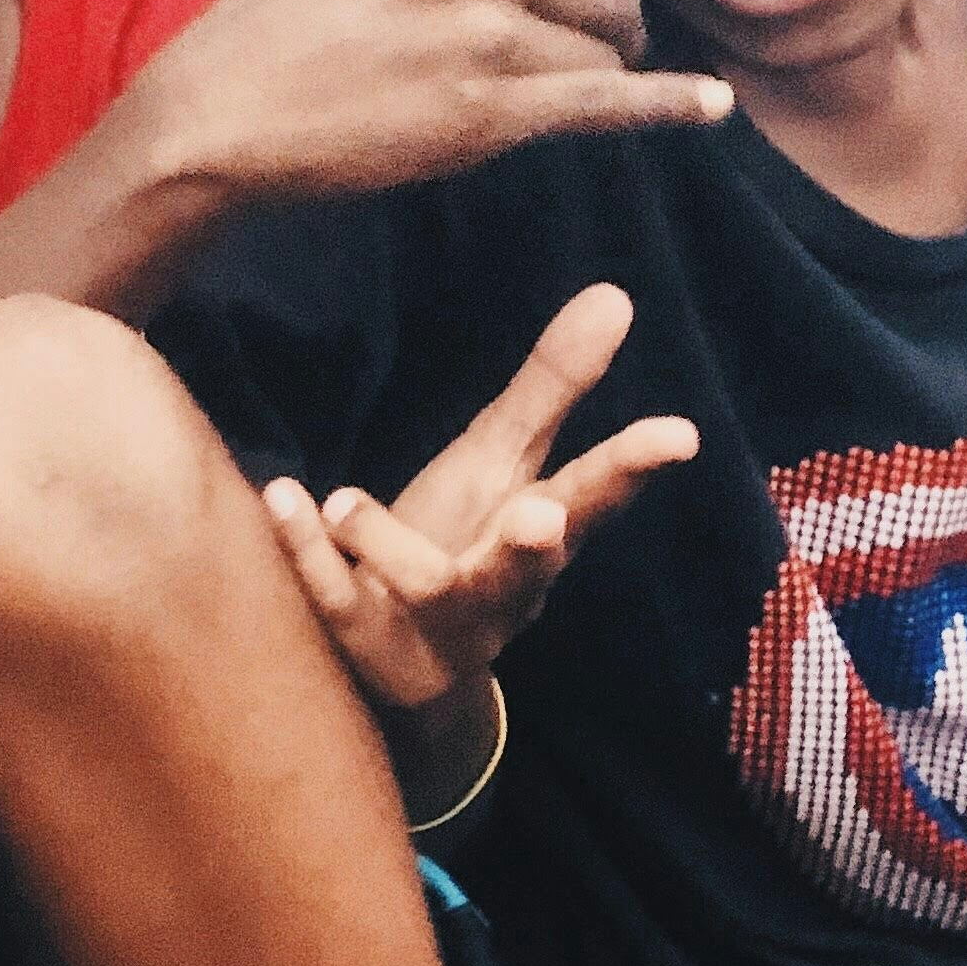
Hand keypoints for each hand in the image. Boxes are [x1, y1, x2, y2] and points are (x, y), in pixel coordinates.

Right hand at [140, 0, 753, 207]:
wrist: (233, 111)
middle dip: (596, 12)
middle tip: (546, 28)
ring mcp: (492, 36)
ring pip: (607, 47)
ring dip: (588, 64)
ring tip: (528, 74)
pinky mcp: (493, 113)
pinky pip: (609, 106)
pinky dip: (664, 108)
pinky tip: (707, 106)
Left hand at [257, 282, 696, 720]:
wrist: (409, 670)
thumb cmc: (465, 542)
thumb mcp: (505, 463)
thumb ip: (553, 386)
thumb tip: (613, 295)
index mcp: (540, 535)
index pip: (595, 497)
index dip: (634, 467)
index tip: (680, 435)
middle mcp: (500, 587)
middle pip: (525, 567)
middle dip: (533, 547)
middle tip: (538, 519)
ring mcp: (433, 624)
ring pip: (426, 591)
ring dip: (391, 547)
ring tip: (347, 499)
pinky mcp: (366, 642)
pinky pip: (335, 597)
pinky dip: (309, 553)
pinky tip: (286, 497)